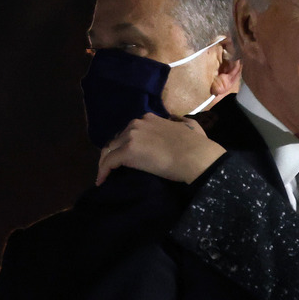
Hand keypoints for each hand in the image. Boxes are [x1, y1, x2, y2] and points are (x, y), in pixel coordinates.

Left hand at [96, 113, 225, 185]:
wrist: (196, 156)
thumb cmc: (197, 143)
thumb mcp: (189, 125)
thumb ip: (178, 121)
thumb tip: (175, 120)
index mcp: (149, 118)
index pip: (130, 130)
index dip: (127, 142)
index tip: (128, 154)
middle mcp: (136, 124)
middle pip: (117, 139)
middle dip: (115, 152)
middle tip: (116, 167)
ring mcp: (131, 137)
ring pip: (109, 150)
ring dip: (107, 162)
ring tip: (106, 174)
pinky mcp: (126, 152)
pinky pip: (108, 162)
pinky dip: (103, 171)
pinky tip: (101, 181)